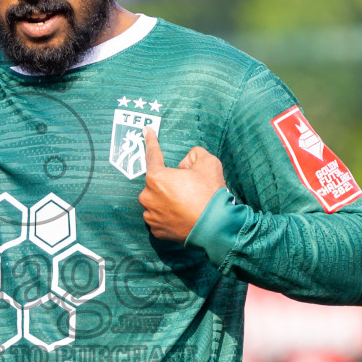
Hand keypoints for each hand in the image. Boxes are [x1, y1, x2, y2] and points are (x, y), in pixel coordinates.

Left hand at [138, 127, 224, 241]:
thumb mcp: (208, 163)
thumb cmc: (210, 194)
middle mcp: (148, 197)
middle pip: (156, 182)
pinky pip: (159, 217)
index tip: (146, 130)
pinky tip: (183, 215)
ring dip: (167, 199)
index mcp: (156, 178)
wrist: (215, 227)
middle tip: (189, 187)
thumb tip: (186, 163)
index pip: (152, 155)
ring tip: (188, 204)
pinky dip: (168, 215)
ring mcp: (150, 216)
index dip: (150, 140)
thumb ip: (194, 154)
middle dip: (169, 181)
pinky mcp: (156, 231)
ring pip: (156, 201)